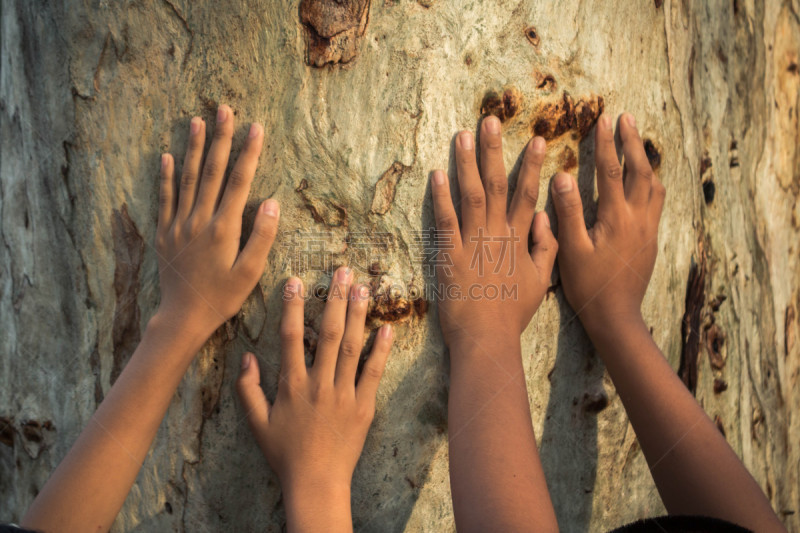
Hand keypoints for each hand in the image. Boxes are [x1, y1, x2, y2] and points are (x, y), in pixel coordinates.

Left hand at [156, 105, 278, 337]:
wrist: (183, 316)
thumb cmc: (222, 297)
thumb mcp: (251, 273)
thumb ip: (262, 236)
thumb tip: (272, 201)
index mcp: (224, 228)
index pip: (238, 181)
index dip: (249, 152)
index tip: (256, 127)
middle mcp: (199, 220)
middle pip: (211, 171)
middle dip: (220, 138)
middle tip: (224, 109)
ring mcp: (179, 224)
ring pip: (186, 178)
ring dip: (192, 147)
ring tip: (196, 120)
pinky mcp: (165, 232)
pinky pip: (164, 197)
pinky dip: (165, 175)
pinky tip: (166, 155)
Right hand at [236, 269, 392, 496]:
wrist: (316, 482)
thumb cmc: (285, 454)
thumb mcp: (257, 423)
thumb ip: (248, 389)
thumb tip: (247, 357)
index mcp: (292, 385)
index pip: (290, 336)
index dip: (291, 305)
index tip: (295, 280)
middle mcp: (318, 384)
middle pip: (327, 333)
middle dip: (334, 299)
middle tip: (342, 271)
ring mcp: (343, 393)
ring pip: (351, 347)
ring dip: (357, 315)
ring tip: (363, 287)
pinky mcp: (363, 406)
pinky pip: (373, 373)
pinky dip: (380, 350)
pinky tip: (387, 328)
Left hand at [431, 116, 557, 344]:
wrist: (488, 339)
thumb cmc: (512, 314)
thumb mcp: (540, 282)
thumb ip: (546, 248)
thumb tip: (548, 218)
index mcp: (520, 240)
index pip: (530, 195)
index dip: (534, 166)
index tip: (539, 139)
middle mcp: (498, 235)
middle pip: (499, 185)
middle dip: (495, 151)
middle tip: (489, 120)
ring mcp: (473, 244)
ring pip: (472, 195)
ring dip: (467, 163)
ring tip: (462, 134)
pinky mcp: (450, 256)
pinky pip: (446, 221)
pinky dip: (442, 197)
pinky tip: (437, 173)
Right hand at [551, 113, 664, 337]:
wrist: (617, 316)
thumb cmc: (589, 286)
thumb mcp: (571, 250)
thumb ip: (568, 212)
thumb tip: (562, 177)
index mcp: (617, 218)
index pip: (612, 171)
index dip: (606, 144)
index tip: (602, 120)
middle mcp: (639, 219)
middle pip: (641, 170)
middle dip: (632, 142)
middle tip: (627, 118)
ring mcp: (648, 229)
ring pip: (654, 185)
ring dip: (646, 160)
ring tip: (638, 143)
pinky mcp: (651, 240)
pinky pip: (657, 201)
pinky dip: (651, 182)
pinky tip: (645, 181)